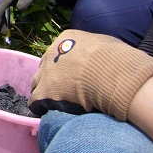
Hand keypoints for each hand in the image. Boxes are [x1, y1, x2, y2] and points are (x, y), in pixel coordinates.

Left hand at [29, 30, 152, 120]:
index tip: (68, 73)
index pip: (59, 53)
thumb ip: (95, 49)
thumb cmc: (117, 60)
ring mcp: (47, 72)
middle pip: (45, 67)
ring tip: (49, 101)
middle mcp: (52, 53)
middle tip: (59, 87)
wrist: (114, 75)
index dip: (62, 65)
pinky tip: (44, 112)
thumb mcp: (105, 45)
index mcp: (66, 39)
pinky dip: (39, 106)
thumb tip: (99, 55)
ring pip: (37, 82)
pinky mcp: (46, 91)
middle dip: (50, 76)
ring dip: (43, 90)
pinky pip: (35, 100)